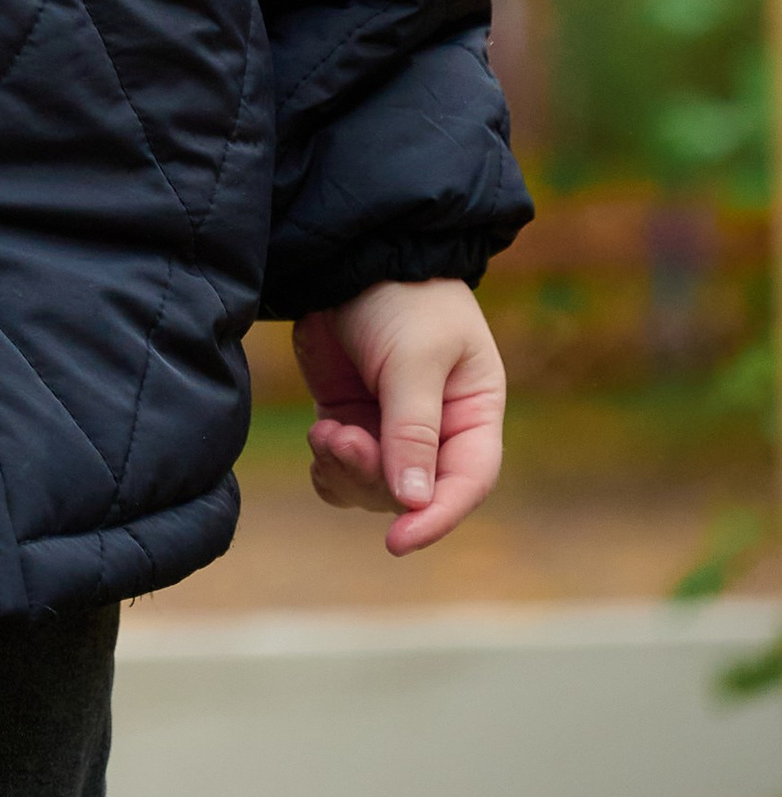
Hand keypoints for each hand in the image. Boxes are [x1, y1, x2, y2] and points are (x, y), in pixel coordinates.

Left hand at [293, 277, 504, 554]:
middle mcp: (438, 430)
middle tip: (344, 442)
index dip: (438, 516)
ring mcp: (391, 429)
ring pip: (374, 490)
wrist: (349, 255)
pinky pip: (343, 473)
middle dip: (375, 479)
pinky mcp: (352, 422)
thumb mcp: (415, 357)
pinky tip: (321, 437)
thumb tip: (415, 501)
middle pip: (414, 493)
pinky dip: (330, 467)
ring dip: (348, 473)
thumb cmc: (402, 297)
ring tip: (328, 434)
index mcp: (474, 413)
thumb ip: (413, 428)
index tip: (399, 541)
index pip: (468, 482)